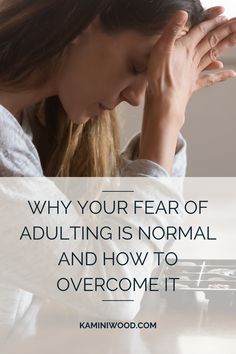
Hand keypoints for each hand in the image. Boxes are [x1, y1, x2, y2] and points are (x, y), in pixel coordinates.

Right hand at [146, 8, 235, 126]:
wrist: (164, 101)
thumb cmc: (159, 77)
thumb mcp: (160, 49)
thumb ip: (171, 30)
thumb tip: (182, 13)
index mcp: (185, 48)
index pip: (202, 31)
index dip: (213, 22)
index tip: (224, 16)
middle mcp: (193, 59)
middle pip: (212, 41)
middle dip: (226, 30)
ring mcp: (194, 72)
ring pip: (214, 55)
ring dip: (226, 46)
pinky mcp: (192, 85)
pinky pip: (210, 80)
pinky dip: (221, 76)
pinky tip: (231, 73)